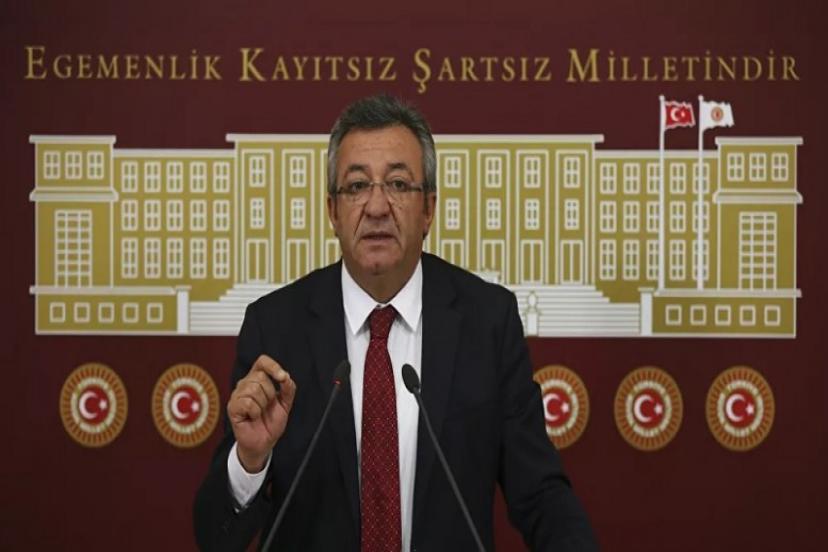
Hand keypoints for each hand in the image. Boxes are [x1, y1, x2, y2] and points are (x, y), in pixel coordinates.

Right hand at [227, 355, 296, 472]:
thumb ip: (288, 388)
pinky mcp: (232, 407)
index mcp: (258, 379)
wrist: (264, 441)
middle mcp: (245, 384)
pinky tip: (253, 417)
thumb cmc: (271, 421)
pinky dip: (255, 412)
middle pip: (260, 377)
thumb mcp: (285, 403)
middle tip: (267, 406)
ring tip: (260, 413)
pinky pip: (248, 403)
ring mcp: (237, 395)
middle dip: (270, 394)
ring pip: (254, 389)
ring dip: (263, 405)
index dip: (273, 366)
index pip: (262, 362)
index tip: (282, 377)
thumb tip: (286, 376)